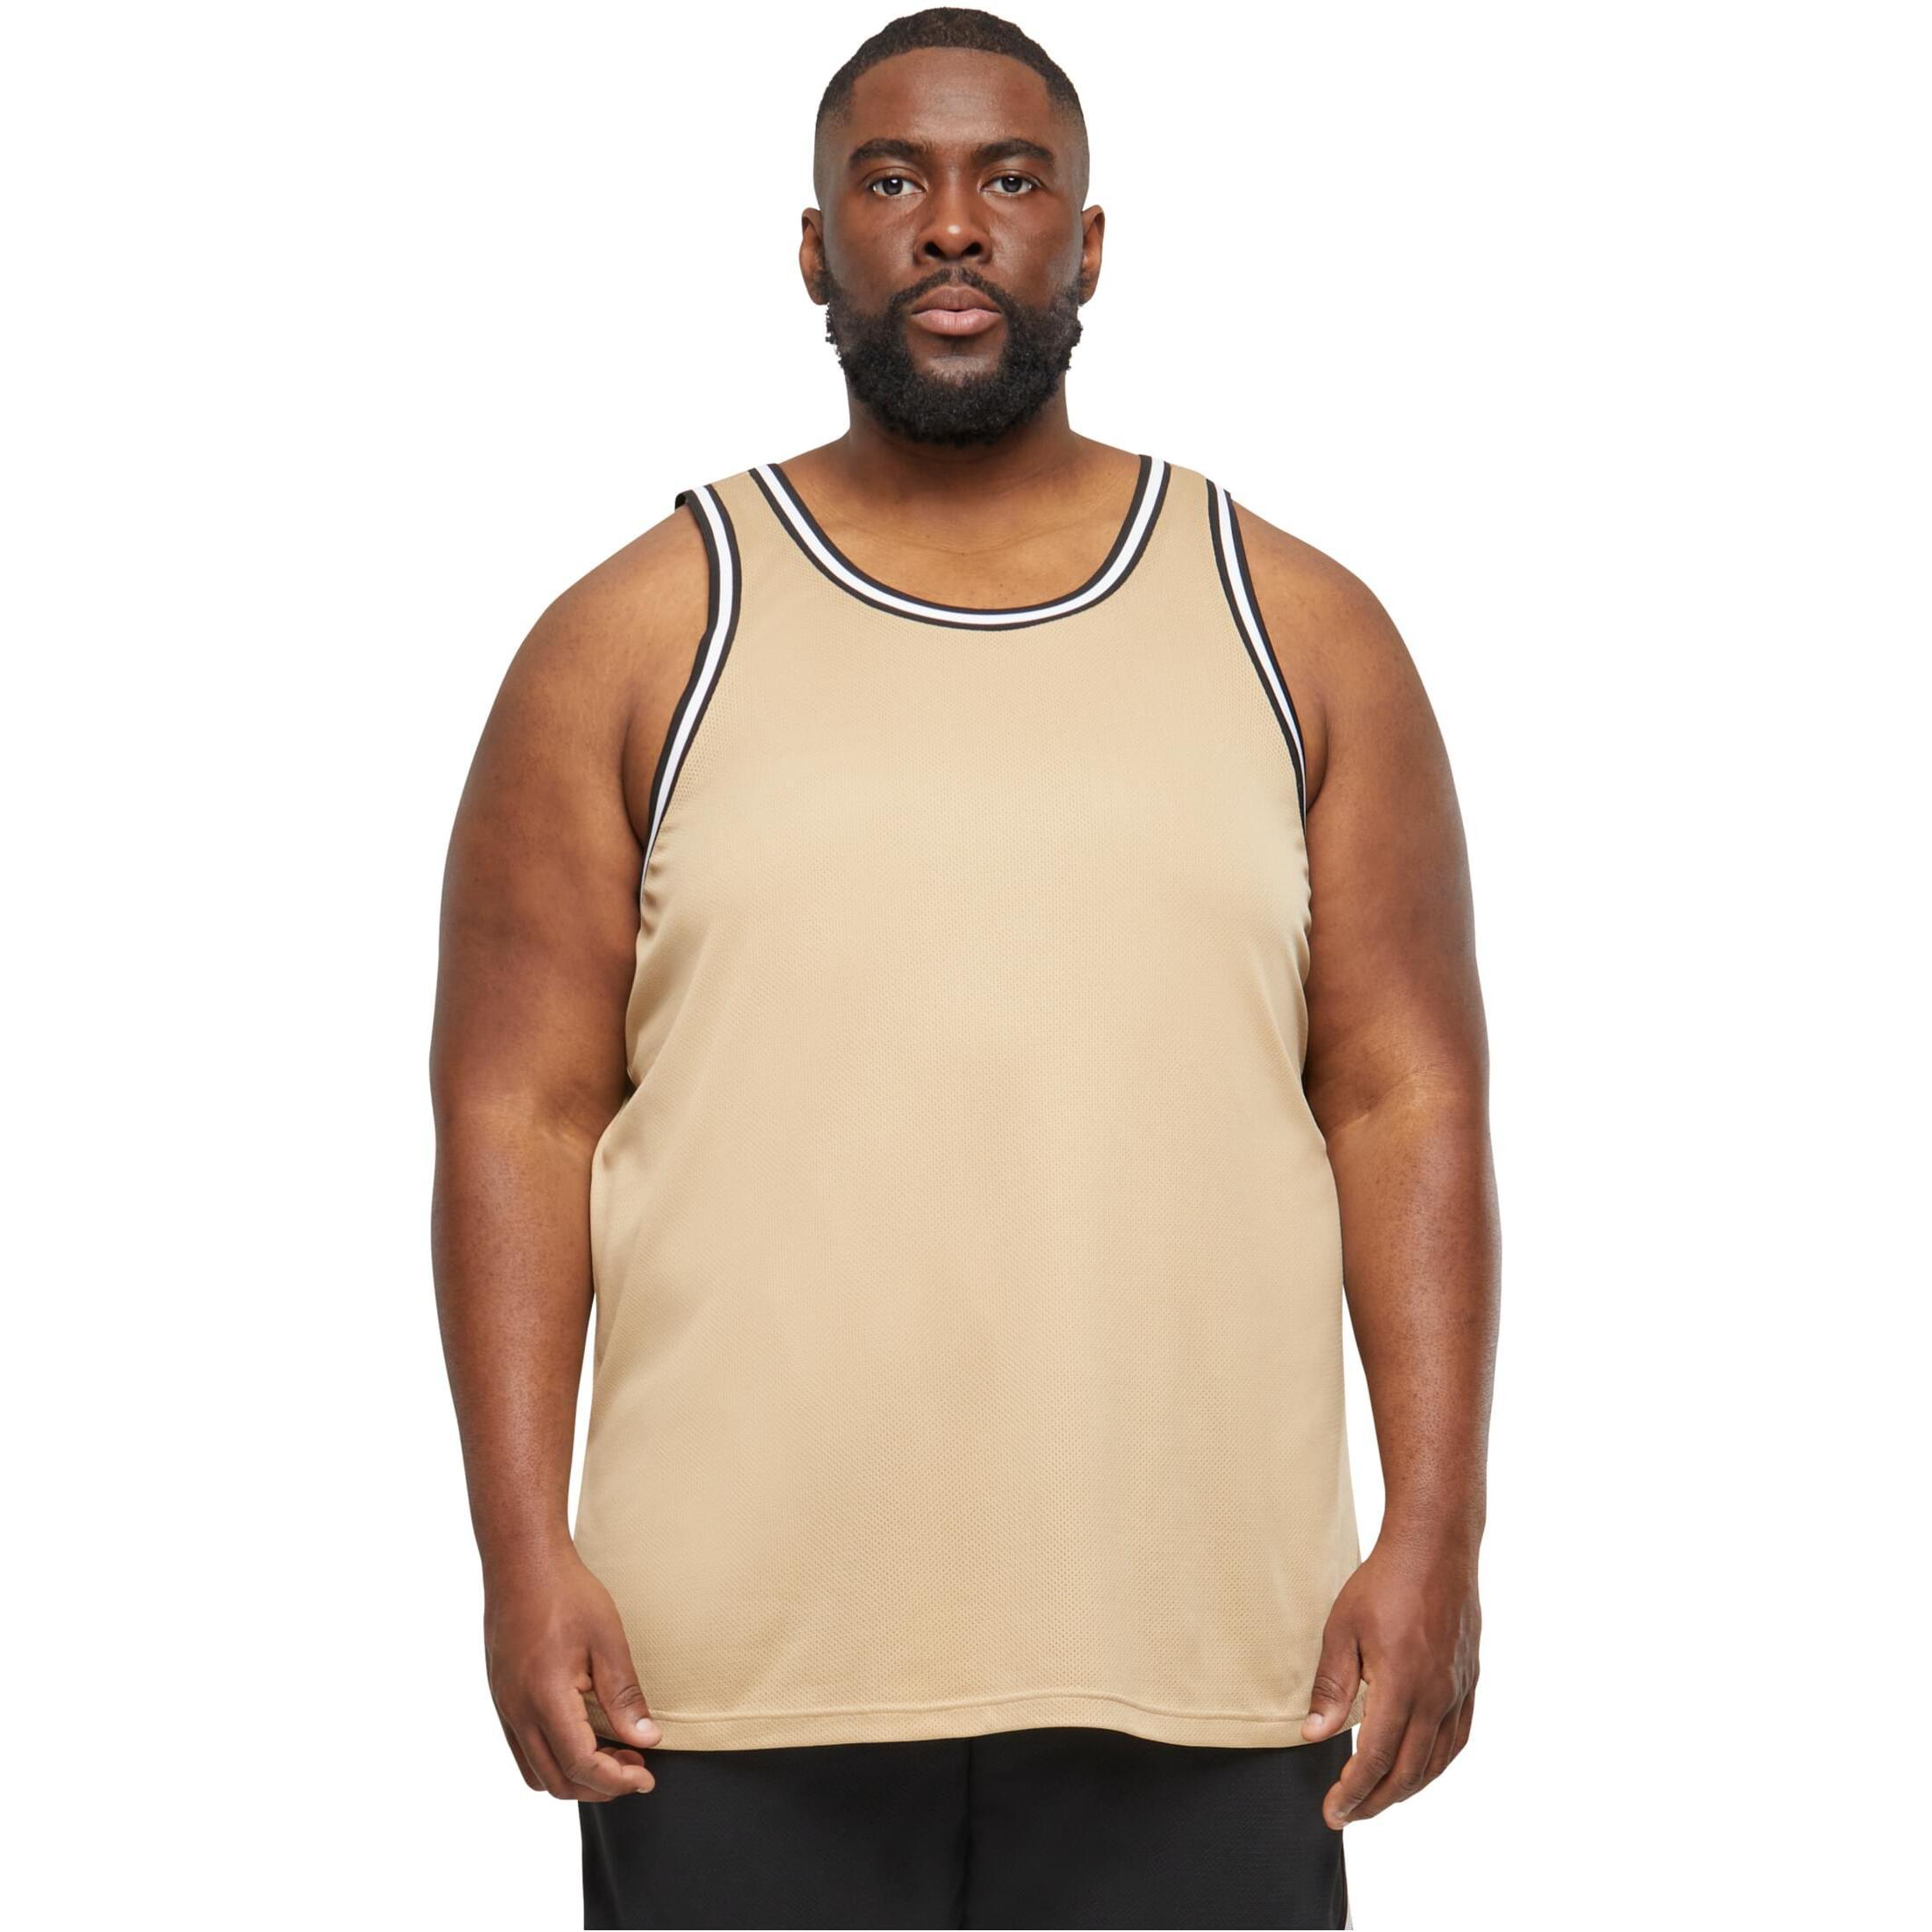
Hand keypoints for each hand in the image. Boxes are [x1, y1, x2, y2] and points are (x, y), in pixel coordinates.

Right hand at [484, 1549, 662, 1799]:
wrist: (521, 1563)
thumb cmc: (566, 1593)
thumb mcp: (607, 1639)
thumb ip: (624, 1696)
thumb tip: (646, 1740)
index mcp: (545, 1697)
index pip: (581, 1765)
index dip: (617, 1781)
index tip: (648, 1778)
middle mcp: (517, 1711)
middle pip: (557, 1781)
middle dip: (600, 1787)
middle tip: (637, 1768)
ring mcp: (504, 1708)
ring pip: (536, 1773)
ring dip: (575, 1778)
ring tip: (613, 1756)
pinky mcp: (501, 1700)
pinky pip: (523, 1751)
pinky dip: (554, 1760)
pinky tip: (583, 1736)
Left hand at [1299, 1535, 1479, 1826]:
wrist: (1435, 1546)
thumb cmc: (1383, 1582)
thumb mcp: (1341, 1627)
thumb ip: (1331, 1686)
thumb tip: (1314, 1736)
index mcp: (1401, 1685)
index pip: (1375, 1758)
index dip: (1352, 1792)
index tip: (1332, 1813)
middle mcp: (1436, 1696)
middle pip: (1407, 1771)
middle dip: (1375, 1801)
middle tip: (1347, 1816)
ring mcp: (1457, 1690)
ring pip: (1436, 1761)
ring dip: (1406, 1789)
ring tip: (1377, 1799)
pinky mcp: (1469, 1680)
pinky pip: (1457, 1738)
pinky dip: (1436, 1764)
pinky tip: (1419, 1769)